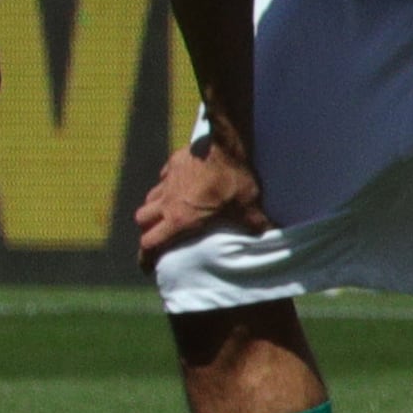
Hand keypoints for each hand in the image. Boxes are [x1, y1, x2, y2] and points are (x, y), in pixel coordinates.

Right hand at [134, 139, 269, 267]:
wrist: (224, 146)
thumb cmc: (233, 180)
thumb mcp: (248, 206)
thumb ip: (255, 222)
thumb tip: (270, 233)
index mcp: (180, 219)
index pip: (150, 242)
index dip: (145, 257)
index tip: (147, 266)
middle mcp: (167, 203)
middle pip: (141, 220)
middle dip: (147, 230)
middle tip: (156, 236)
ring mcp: (167, 182)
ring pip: (148, 200)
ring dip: (153, 209)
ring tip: (164, 212)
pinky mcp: (171, 165)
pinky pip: (162, 179)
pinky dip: (165, 186)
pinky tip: (177, 186)